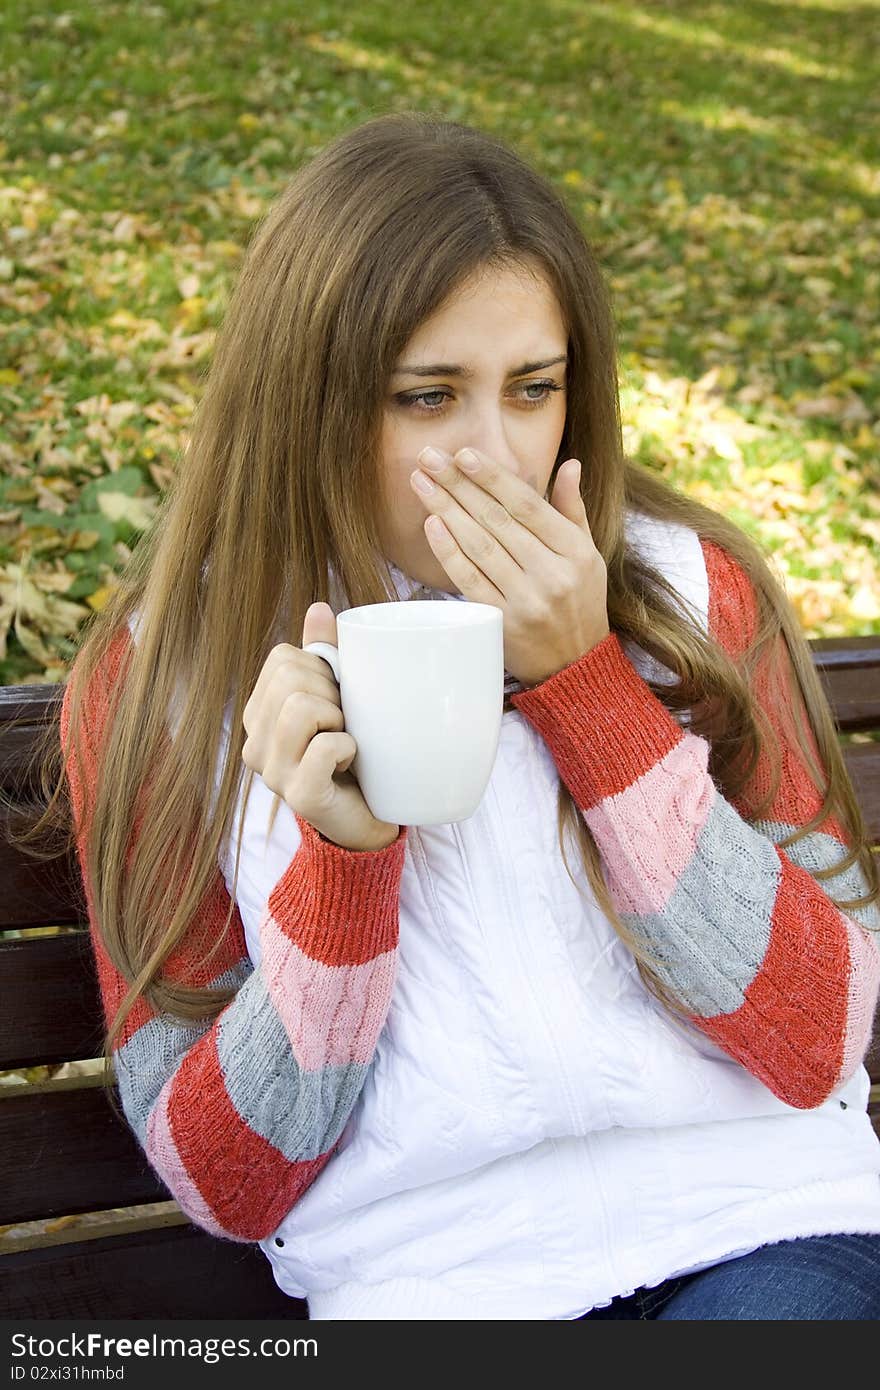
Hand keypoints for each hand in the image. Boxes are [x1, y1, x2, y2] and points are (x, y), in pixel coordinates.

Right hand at [241, 603, 400, 852]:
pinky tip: (352, 762)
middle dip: (332, 691)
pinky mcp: (298, 796)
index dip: (321, 668)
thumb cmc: (356, 753)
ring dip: (339, 718)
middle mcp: (255, 743)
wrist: (373, 817)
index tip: (339, 696)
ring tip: (347, 738)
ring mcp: (272, 772)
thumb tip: (319, 607)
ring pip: (300, 708)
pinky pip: (325, 748)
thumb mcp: (339, 697)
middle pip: (290, 679)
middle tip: (346, 722)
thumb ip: (325, 654)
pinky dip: (349, 747)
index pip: (282, 658)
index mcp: (259, 713)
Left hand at [408, 446, 609, 688]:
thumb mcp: (588, 554)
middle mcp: (552, 574)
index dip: (493, 477)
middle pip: (497, 520)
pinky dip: (449, 551)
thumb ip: (572, 509)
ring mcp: (526, 601)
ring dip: (446, 510)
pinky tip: (432, 524)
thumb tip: (569, 464)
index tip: (463, 454)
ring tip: (421, 482)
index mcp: (575, 551)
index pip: (527, 505)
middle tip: (429, 457)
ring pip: (479, 546)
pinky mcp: (501, 624)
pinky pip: (469, 581)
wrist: (575, 667)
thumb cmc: (579, 602)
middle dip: (459, 485)